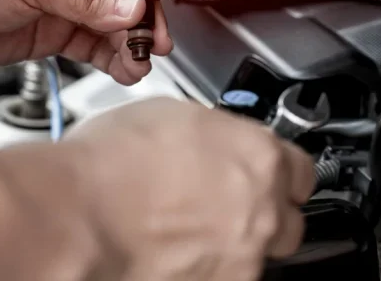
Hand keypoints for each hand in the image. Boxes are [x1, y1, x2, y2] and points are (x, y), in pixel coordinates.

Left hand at [0, 0, 188, 84]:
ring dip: (134, 43)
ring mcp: (71, 5)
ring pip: (118, 23)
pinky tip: (125, 70)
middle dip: (147, 12)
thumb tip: (130, 10)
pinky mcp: (61, 35)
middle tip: (155, 37)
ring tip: (140, 60)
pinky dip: (116, 61)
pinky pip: (100, 48)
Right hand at [51, 98, 314, 279]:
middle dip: (264, 216)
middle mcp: (262, 210)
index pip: (302, 172)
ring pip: (255, 257)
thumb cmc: (110, 165)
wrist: (78, 217)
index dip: (282, 175)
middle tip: (223, 209)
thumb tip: (214, 140)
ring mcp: (243, 258)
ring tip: (184, 235)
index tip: (269, 179)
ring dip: (232, 247)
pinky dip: (206, 270)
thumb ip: (215, 134)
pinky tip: (172, 256)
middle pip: (287, 221)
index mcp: (259, 157)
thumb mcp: (172, 116)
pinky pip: (225, 278)